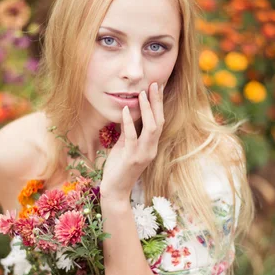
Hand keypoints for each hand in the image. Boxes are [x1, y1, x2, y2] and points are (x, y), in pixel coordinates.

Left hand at [100, 82, 163, 201]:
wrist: (115, 190)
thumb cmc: (118, 168)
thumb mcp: (125, 145)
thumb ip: (129, 130)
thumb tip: (128, 112)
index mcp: (151, 145)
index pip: (159, 120)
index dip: (159, 104)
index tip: (157, 87)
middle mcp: (151, 149)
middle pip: (159, 121)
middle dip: (157, 102)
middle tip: (155, 84)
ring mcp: (143, 154)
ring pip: (151, 128)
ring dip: (147, 110)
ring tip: (142, 93)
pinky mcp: (132, 158)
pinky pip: (132, 137)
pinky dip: (129, 122)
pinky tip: (125, 110)